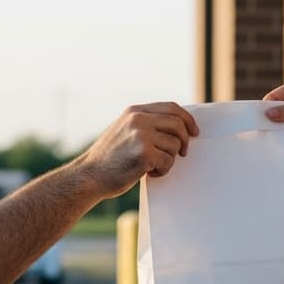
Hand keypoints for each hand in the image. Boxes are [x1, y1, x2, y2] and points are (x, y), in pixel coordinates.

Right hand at [80, 103, 199, 197]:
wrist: (89, 176)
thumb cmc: (109, 159)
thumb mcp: (124, 131)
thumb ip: (146, 125)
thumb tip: (177, 127)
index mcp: (135, 111)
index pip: (171, 107)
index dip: (187, 120)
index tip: (194, 132)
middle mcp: (138, 119)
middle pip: (178, 124)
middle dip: (185, 141)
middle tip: (183, 154)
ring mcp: (141, 135)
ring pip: (175, 145)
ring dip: (169, 160)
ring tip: (152, 166)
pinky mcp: (144, 154)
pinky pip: (168, 161)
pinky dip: (162, 171)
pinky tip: (148, 173)